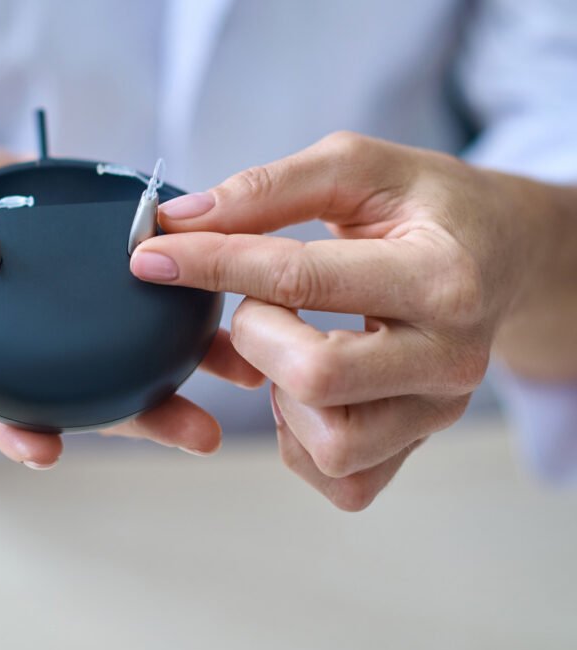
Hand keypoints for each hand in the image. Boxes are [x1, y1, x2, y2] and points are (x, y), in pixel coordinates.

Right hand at [0, 142, 261, 466]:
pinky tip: (250, 327)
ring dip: (201, 375)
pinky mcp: (142, 291)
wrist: (3, 195)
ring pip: (150, 363)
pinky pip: (177, 315)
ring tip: (248, 378)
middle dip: (148, 419)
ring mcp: (103, 325)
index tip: (44, 449)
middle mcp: (62, 347)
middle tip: (196, 436)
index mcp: (10, 343)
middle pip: (101, 396)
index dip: (21, 427)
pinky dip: (212, 328)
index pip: (9, 399)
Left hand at [129, 132, 561, 509]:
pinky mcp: (416, 444)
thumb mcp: (358, 168)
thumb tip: (181, 222)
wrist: (497, 254)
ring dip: (278, 394)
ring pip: (328, 443)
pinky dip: (299, 439)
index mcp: (440, 276)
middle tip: (258, 306)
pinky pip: (341, 481)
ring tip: (289, 346)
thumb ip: (270, 190)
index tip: (151, 255)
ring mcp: (435, 412)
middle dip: (253, 336)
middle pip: (315, 377)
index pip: (299, 279)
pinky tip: (302, 390)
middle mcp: (448, 357)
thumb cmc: (426, 206)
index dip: (210, 263)